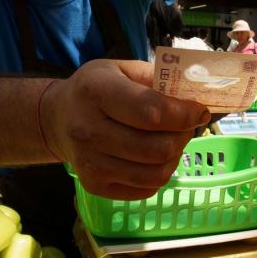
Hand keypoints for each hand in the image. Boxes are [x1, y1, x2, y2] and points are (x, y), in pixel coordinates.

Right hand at [42, 59, 209, 199]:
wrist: (57, 118)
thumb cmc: (97, 89)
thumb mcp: (123, 68)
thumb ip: (158, 79)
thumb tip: (197, 96)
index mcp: (96, 92)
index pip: (151, 112)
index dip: (184, 115)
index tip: (199, 111)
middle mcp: (87, 131)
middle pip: (157, 148)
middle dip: (183, 136)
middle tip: (185, 125)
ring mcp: (89, 164)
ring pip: (155, 174)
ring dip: (175, 157)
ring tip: (172, 140)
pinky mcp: (94, 186)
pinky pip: (145, 189)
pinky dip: (160, 174)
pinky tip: (154, 157)